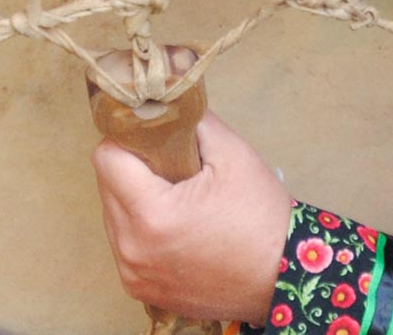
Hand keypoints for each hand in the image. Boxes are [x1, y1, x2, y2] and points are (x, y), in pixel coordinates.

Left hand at [90, 110, 294, 323]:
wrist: (286, 281)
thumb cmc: (263, 220)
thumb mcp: (233, 154)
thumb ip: (191, 122)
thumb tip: (163, 102)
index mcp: (150, 215)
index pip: (106, 158)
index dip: (127, 140)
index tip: (152, 140)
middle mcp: (132, 249)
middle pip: (106, 186)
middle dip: (132, 170)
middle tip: (171, 167)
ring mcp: (134, 274)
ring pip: (113, 216)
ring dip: (134, 200)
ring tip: (177, 200)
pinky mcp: (141, 289)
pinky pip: (125, 244)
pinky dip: (141, 230)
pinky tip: (175, 227)